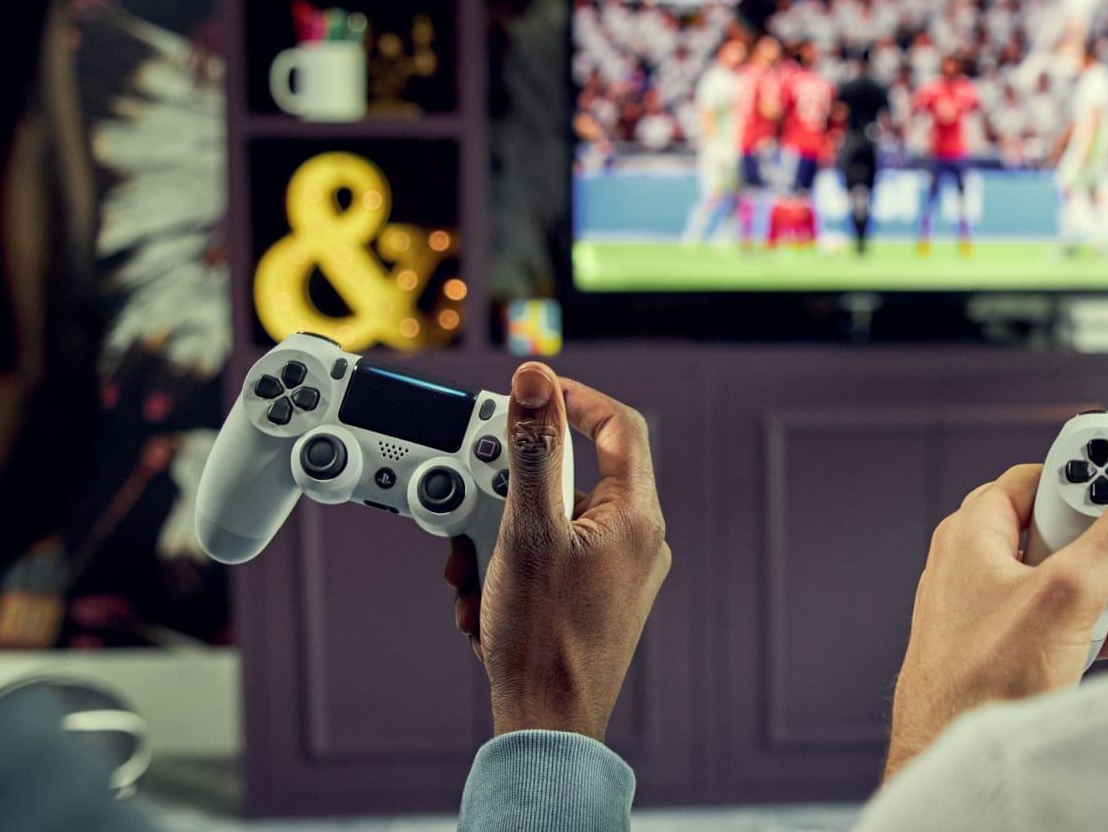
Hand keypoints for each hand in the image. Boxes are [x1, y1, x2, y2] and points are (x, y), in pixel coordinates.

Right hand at [444, 363, 671, 739]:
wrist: (547, 724)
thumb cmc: (544, 639)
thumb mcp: (527, 531)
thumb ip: (532, 450)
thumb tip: (536, 382)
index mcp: (634, 515)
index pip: (618, 425)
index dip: (573, 398)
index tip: (531, 394)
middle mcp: (634, 541)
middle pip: (569, 477)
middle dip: (508, 488)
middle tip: (473, 501)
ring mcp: (614, 575)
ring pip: (547, 522)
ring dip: (496, 536)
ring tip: (472, 571)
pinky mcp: (591, 603)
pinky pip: (544, 561)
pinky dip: (505, 569)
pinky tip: (483, 601)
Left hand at [884, 464, 1107, 778]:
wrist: (947, 756)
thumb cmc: (979, 685)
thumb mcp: (1067, 596)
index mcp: (973, 532)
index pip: (1038, 474)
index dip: (1088, 476)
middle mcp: (970, 562)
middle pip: (1052, 524)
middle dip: (1098, 539)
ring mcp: (981, 607)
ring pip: (1054, 575)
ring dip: (1094, 586)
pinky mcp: (995, 646)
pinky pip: (1048, 617)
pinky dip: (1082, 623)